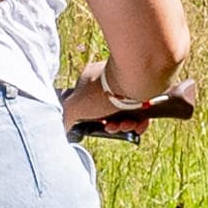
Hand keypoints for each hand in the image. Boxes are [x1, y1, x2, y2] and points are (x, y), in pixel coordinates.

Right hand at [65, 77, 194, 144]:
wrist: (137, 81)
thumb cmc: (103, 91)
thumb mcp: (74, 107)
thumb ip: (64, 118)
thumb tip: (61, 129)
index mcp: (91, 79)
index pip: (88, 104)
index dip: (93, 119)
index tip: (98, 125)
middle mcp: (110, 81)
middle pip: (108, 112)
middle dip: (111, 125)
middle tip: (113, 126)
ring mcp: (129, 86)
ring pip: (126, 115)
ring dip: (125, 125)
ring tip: (127, 124)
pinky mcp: (146, 92)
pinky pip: (142, 113)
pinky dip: (140, 123)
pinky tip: (139, 124)